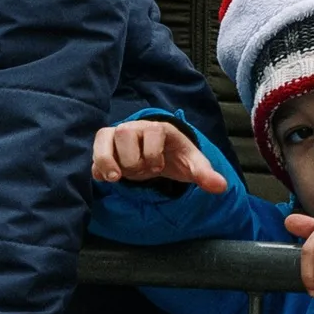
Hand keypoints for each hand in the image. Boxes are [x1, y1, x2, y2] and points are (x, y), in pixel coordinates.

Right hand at [93, 119, 227, 190]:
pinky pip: (92, 157)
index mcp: (158, 127)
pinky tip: (108, 179)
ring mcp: (115, 135)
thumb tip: (221, 187)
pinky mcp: (102, 147)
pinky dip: (98, 171)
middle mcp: (134, 127)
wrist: (159, 157)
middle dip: (134, 162)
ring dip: (112, 165)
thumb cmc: (176, 157)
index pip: (151, 134)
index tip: (158, 167)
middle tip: (143, 170)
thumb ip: (205, 174)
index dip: (154, 158)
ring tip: (120, 178)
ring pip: (103, 144)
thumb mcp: (193, 165)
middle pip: (124, 136)